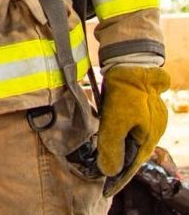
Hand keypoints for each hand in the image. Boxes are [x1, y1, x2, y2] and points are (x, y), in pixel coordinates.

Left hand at [97, 65, 169, 195]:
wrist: (131, 63)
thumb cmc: (126, 92)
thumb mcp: (115, 120)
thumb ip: (112, 146)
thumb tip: (109, 171)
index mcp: (148, 139)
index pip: (132, 166)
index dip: (118, 178)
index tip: (105, 188)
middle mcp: (151, 132)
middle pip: (131, 154)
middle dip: (117, 163)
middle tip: (100, 171)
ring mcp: (148, 120)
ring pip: (129, 141)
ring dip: (116, 148)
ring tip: (101, 155)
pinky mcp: (140, 108)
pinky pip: (128, 127)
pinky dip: (117, 133)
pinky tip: (107, 133)